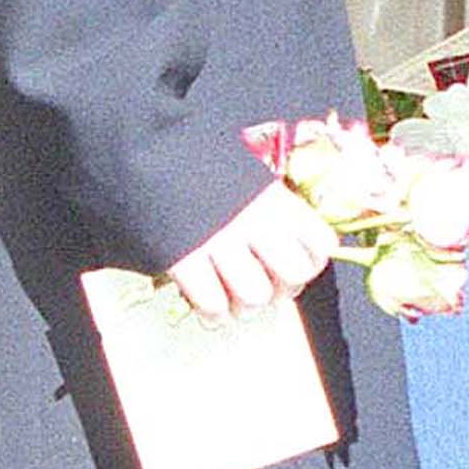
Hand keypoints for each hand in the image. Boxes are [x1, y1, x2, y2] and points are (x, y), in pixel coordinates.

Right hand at [167, 181, 336, 320]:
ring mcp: (220, 240)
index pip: (321, 244)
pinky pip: (212, 304)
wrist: (146, 154)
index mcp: (277, 198)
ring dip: (245, 306)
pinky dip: (213, 314)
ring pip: (255, 296)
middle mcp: (256, 219)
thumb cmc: (202, 165)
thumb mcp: (249, 175)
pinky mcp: (183, 258)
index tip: (297, 267)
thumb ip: (273, 206)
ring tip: (234, 300)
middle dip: (282, 290)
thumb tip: (292, 243)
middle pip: (293, 275)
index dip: (311, 263)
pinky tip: (210, 308)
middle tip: (266, 288)